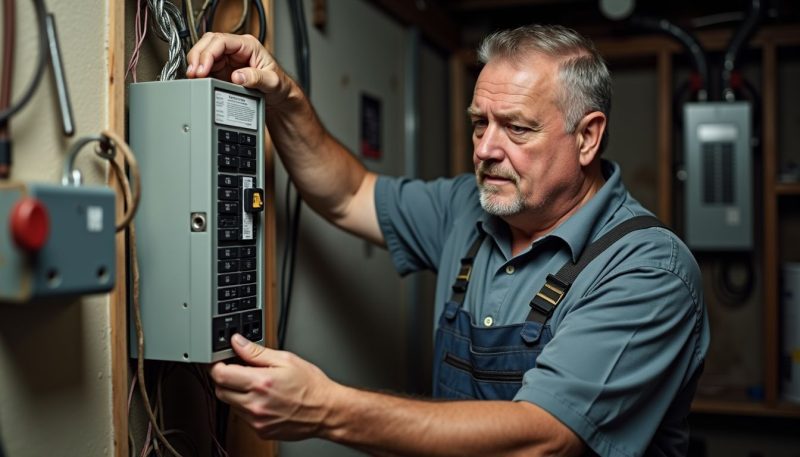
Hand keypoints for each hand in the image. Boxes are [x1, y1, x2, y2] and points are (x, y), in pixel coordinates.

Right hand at [186, 32, 295, 105]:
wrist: (279, 97)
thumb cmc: (279, 85)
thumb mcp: (272, 82)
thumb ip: (256, 78)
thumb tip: (238, 76)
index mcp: (248, 45)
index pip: (222, 40)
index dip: (208, 52)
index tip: (202, 68)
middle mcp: (236, 49)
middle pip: (209, 43)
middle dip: (198, 56)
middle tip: (193, 73)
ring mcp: (228, 59)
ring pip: (204, 53)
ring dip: (196, 64)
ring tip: (193, 77)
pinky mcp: (223, 70)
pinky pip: (206, 67)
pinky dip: (199, 72)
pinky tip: (198, 80)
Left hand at [210, 334, 340, 440]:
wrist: (326, 411)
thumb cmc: (311, 386)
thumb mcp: (286, 360)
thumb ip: (257, 352)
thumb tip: (238, 342)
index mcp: (261, 383)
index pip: (220, 375)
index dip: (217, 365)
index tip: (222, 361)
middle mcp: (256, 404)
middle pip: (220, 391)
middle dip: (225, 379)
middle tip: (238, 371)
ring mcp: (257, 420)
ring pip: (230, 404)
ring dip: (236, 393)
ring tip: (256, 386)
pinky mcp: (260, 431)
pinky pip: (242, 417)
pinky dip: (246, 406)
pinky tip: (262, 399)